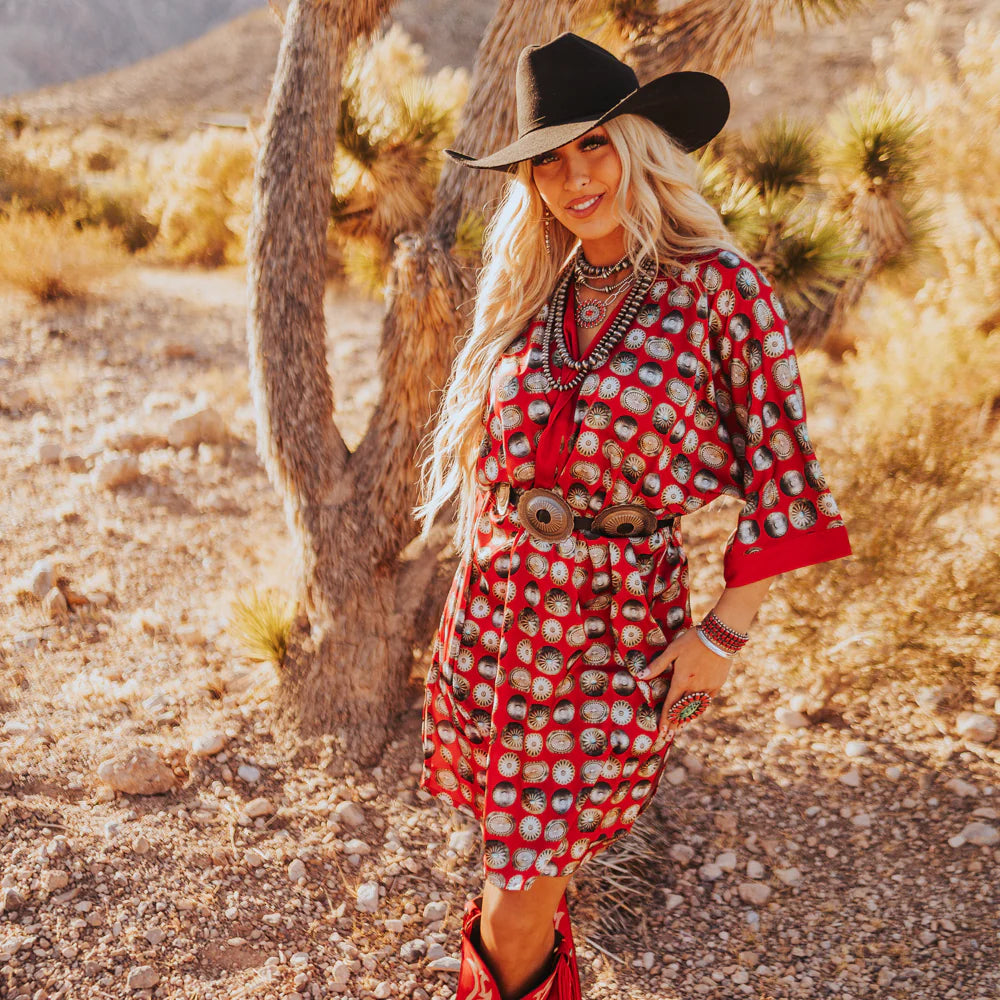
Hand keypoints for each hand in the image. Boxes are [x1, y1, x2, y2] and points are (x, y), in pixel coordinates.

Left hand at [640, 626, 731, 745]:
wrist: (720, 636)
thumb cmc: (693, 640)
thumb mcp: (672, 650)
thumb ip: (657, 665)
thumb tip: (640, 676)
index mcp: (681, 680)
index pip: (671, 704)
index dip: (666, 718)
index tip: (662, 731)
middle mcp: (694, 687)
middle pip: (683, 710)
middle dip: (676, 723)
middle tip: (670, 734)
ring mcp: (708, 687)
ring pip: (696, 707)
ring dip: (688, 718)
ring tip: (682, 726)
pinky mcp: (718, 684)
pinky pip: (707, 700)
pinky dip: (701, 707)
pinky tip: (697, 711)